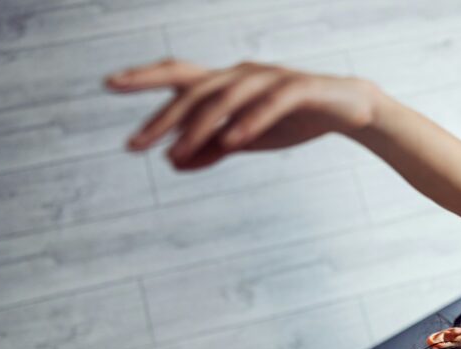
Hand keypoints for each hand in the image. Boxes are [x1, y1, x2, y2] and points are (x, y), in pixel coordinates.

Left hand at [103, 57, 375, 169]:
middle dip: (161, 117)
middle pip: (194, 90)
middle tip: (135, 144)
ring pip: (225, 99)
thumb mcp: (248, 138)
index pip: (179, 76)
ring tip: (176, 155)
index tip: (109, 84)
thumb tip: (173, 163)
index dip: (145, 77)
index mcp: (227, 82)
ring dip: (198, 127)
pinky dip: (250, 122)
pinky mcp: (299, 89)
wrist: (351, 108)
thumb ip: (212, 147)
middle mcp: (242, 74)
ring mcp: (270, 78)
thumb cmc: (294, 119)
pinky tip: (233, 141)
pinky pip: (269, 104)